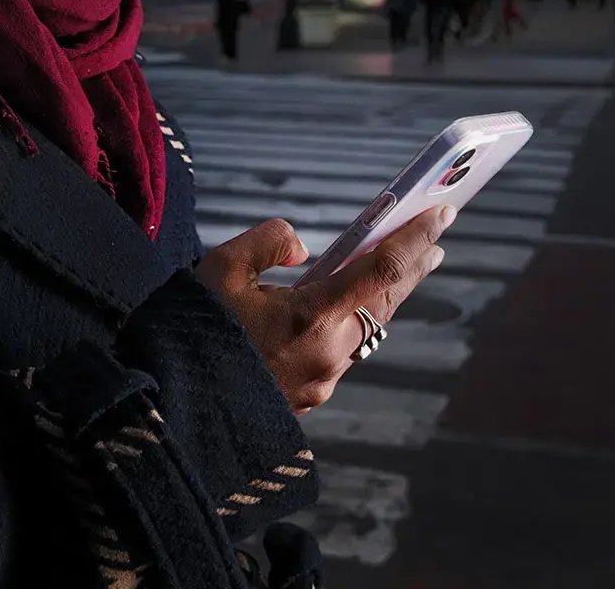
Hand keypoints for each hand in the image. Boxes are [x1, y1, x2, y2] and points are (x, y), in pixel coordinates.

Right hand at [195, 206, 454, 413]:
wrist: (172, 401)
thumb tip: (302, 246)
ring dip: (383, 299)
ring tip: (395, 273)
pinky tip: (345, 312)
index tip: (442, 214)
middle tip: (433, 241)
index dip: (415, 239)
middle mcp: (327, 353)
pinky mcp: (309, 398)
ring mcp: (322, 381)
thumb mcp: (220, 268)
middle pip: (385, 303)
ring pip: (367, 330)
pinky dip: (353, 325)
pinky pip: (342, 352)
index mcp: (309, 317)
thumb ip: (268, 241)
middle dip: (412, 268)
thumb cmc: (193, 331)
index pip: (382, 270)